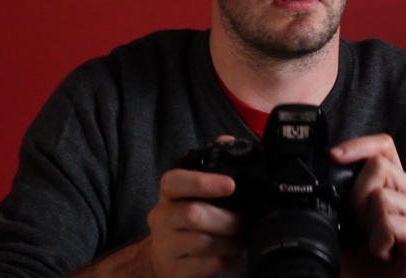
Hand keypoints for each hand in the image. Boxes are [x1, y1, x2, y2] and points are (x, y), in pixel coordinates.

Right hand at [146, 145, 242, 277]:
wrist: (168, 261)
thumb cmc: (189, 222)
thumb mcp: (197, 194)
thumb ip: (214, 166)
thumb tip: (227, 141)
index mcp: (169, 194)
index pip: (175, 182)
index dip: (202, 182)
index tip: (230, 185)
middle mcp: (161, 218)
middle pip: (193, 214)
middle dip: (227, 219)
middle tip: (243, 223)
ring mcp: (164, 247)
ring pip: (202, 242)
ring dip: (229, 242)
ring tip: (239, 241)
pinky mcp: (173, 272)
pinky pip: (204, 266)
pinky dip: (225, 262)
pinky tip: (231, 259)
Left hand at [331, 134, 405, 277]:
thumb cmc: (357, 259)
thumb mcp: (342, 216)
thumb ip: (344, 187)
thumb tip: (333, 157)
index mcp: (395, 185)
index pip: (384, 145)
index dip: (359, 146)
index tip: (335, 156)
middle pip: (378, 167)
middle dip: (356, 197)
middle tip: (361, 228)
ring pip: (382, 196)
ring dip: (368, 226)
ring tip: (375, 244)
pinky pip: (390, 223)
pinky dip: (378, 242)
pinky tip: (384, 255)